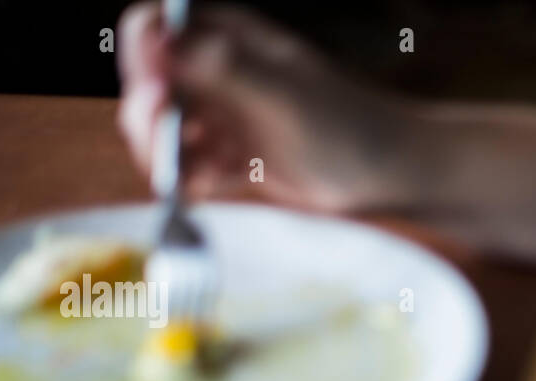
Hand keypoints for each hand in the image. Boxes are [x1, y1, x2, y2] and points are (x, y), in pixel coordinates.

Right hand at [116, 2, 417, 211]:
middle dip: (147, 119)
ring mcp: (229, 116)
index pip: (154, 29)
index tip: (156, 96)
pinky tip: (200, 195)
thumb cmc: (347, 126)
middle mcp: (220, 71)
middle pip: (151, 85)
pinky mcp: (239, 158)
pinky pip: (195, 168)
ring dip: (165, 156)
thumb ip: (218, 64)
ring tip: (181, 182)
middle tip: (162, 154)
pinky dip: (190, 182)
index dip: (142, 60)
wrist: (392, 173)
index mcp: (227, 36)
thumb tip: (156, 36)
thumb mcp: (279, 94)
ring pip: (169, 131)